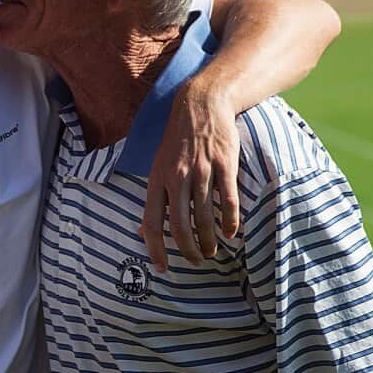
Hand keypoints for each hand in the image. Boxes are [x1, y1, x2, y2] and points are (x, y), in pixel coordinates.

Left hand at [139, 82, 240, 269]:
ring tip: (213, 251)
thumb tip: (141, 231)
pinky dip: (230, 222)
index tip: (163, 268)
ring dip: (210, 241)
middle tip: (196, 261)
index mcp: (157, 179)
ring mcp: (201, 171)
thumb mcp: (157, 165)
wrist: (201, 104)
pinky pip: (228, 201)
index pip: (151, 222)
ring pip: (205, 217)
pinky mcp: (224, 165)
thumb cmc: (178, 140)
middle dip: (188, 251)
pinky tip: (231, 233)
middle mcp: (176, 177)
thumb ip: (153, 198)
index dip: (155, 249)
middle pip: (180, 226)